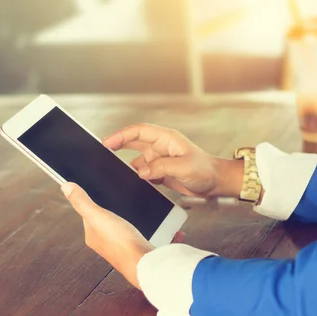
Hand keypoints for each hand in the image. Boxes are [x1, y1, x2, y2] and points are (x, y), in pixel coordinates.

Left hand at [61, 182, 184, 288]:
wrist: (145, 265)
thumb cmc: (121, 244)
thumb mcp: (98, 217)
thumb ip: (82, 202)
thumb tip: (66, 187)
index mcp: (93, 236)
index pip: (89, 214)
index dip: (96, 201)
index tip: (103, 190)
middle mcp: (107, 243)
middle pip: (110, 219)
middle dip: (119, 208)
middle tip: (127, 196)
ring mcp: (124, 246)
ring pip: (129, 227)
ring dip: (138, 219)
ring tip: (146, 208)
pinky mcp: (141, 249)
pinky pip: (148, 235)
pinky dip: (156, 230)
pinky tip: (163, 225)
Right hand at [103, 124, 242, 197]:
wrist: (215, 183)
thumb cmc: (205, 171)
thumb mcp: (184, 168)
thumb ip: (161, 168)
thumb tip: (141, 171)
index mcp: (166, 139)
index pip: (139, 131)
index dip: (121, 135)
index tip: (107, 142)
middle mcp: (160, 147)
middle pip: (133, 142)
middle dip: (117, 145)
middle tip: (101, 151)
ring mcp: (159, 159)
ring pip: (136, 160)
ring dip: (127, 166)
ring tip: (114, 173)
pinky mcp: (160, 172)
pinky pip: (143, 173)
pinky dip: (136, 177)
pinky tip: (130, 184)